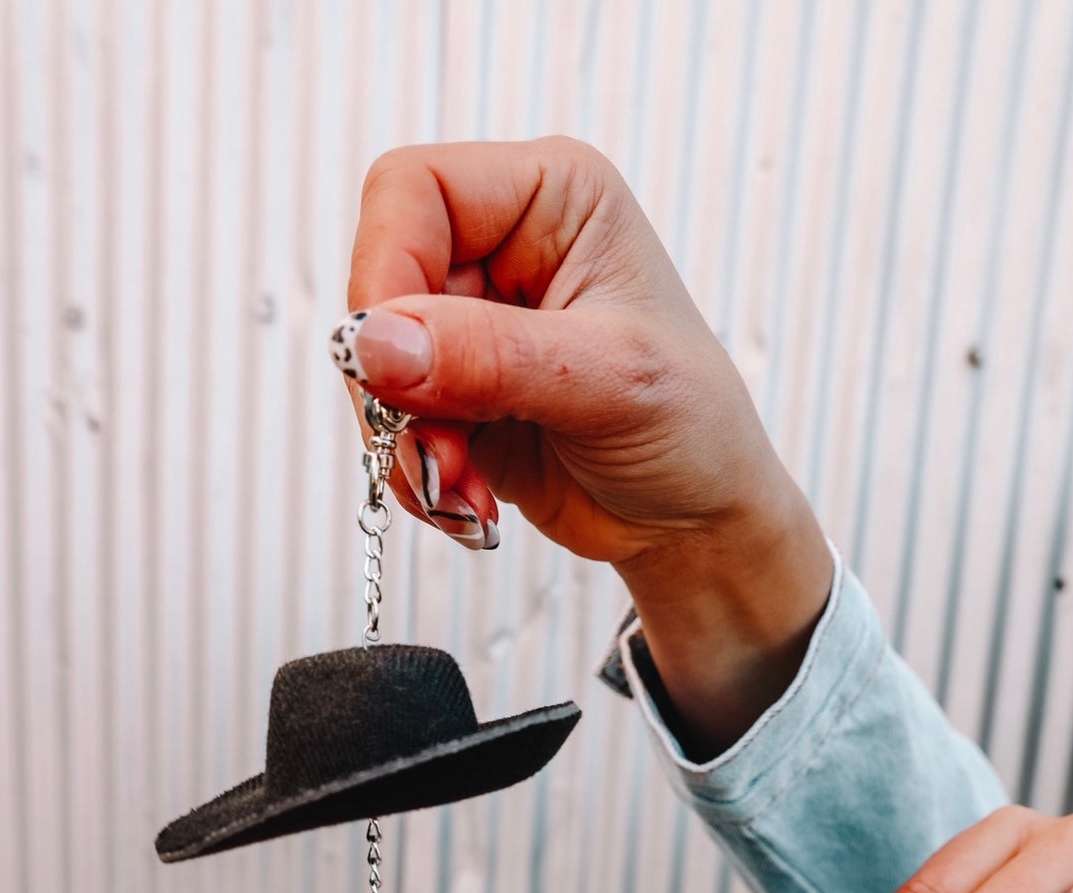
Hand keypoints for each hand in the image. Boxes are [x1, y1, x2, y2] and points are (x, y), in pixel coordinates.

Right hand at [336, 137, 831, 752]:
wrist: (698, 520)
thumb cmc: (693, 428)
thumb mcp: (609, 380)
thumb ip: (491, 356)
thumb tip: (375, 342)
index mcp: (551, 198)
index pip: (414, 192)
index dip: (386, 270)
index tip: (392, 361)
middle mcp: (502, 247)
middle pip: (382, 285)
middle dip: (399, 385)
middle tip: (439, 454)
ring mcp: (473, 324)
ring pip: (375, 365)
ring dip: (406, 441)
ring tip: (463, 491)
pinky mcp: (456, 392)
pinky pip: (392, 422)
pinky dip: (414, 470)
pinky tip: (468, 500)